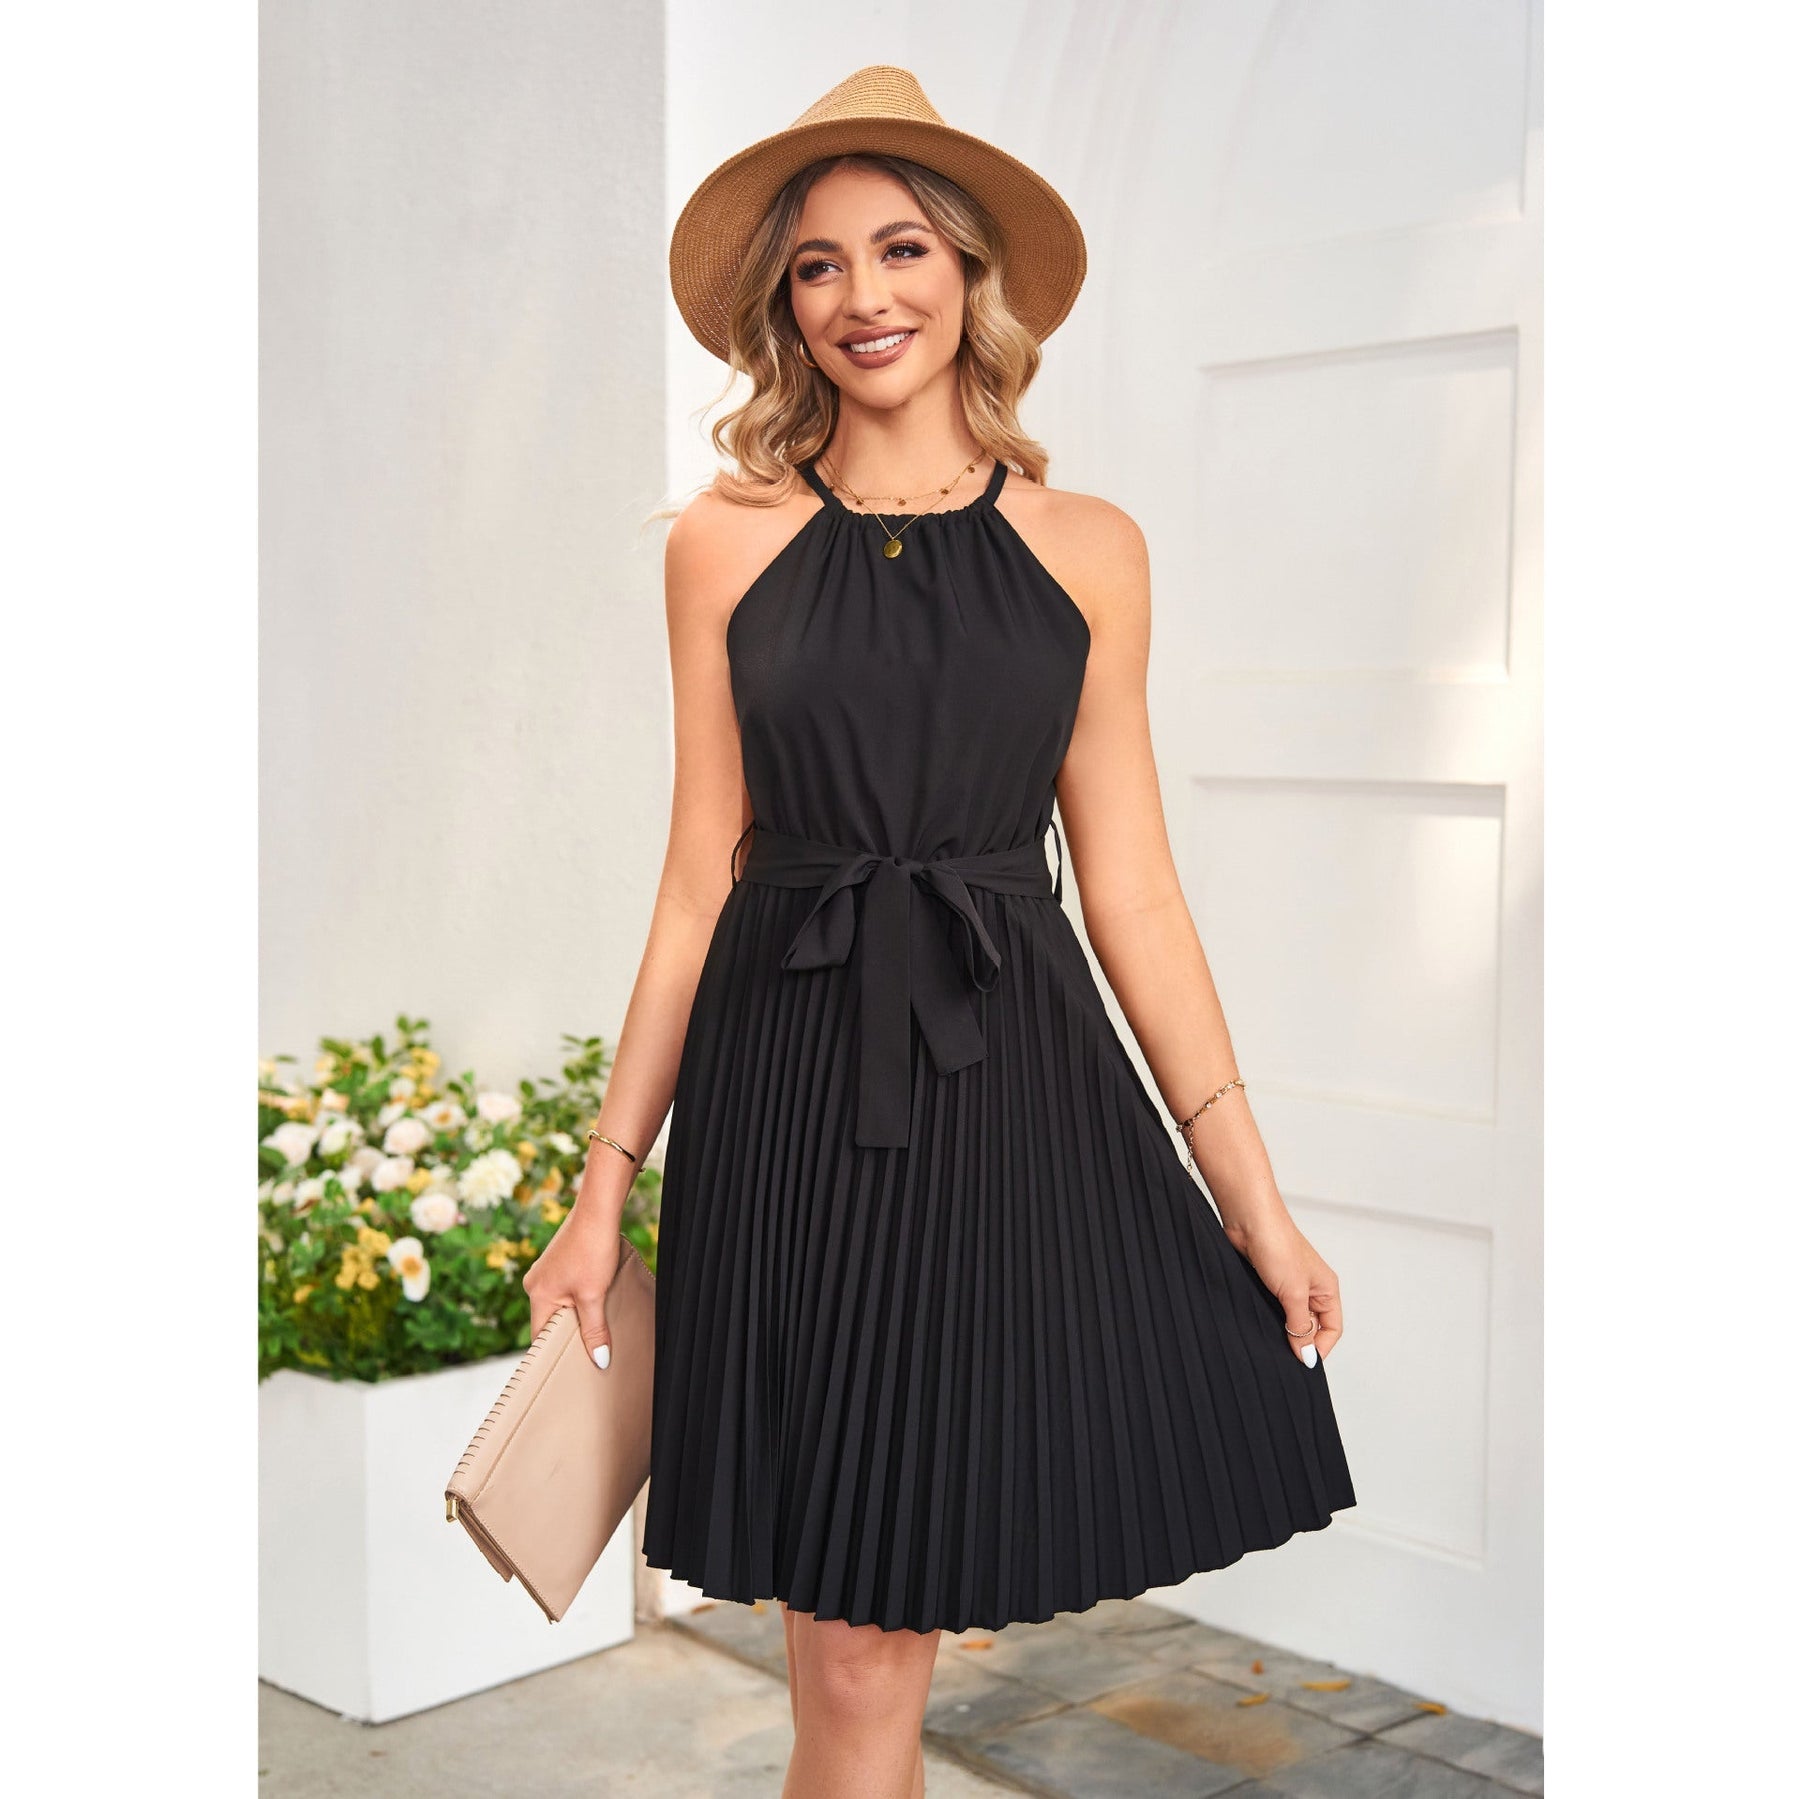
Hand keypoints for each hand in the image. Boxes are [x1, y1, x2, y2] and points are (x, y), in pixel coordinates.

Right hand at [521, 1210, 621, 1370]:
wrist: (598, 1210)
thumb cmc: (592, 1249)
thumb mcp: (594, 1295)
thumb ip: (594, 1330)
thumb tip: (599, 1360)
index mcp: (537, 1294)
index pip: (540, 1336)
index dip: (556, 1352)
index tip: (573, 1365)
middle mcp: (535, 1283)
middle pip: (550, 1320)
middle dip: (571, 1332)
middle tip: (593, 1346)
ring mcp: (546, 1270)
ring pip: (560, 1304)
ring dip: (578, 1312)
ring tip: (598, 1318)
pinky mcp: (558, 1261)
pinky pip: (566, 1289)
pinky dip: (580, 1297)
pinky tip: (597, 1295)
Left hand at [1226, 1215, 1342, 1366]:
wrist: (1248, 1219)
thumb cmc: (1277, 1245)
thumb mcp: (1293, 1292)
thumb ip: (1300, 1326)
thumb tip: (1308, 1356)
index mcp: (1326, 1289)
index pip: (1332, 1329)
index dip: (1320, 1347)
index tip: (1302, 1361)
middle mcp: (1311, 1288)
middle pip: (1312, 1326)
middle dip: (1300, 1342)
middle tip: (1284, 1356)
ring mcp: (1289, 1285)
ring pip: (1290, 1319)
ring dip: (1282, 1331)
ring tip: (1270, 1341)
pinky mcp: (1268, 1282)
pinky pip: (1273, 1308)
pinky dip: (1268, 1319)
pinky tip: (1258, 1324)